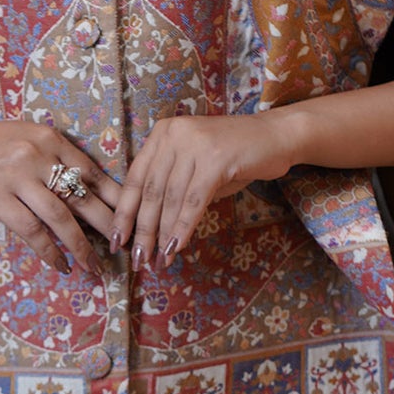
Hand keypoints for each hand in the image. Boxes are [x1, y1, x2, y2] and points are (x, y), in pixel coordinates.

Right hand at [0, 112, 121, 278]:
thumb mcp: (27, 139)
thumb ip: (54, 159)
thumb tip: (86, 192)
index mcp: (52, 140)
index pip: (93, 173)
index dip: (116, 200)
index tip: (132, 221)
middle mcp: (40, 156)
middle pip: (84, 196)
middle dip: (109, 227)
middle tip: (125, 250)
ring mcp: (18, 177)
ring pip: (62, 218)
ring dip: (82, 247)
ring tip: (95, 268)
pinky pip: (31, 231)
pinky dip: (49, 252)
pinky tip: (61, 266)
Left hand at [109, 110, 292, 266]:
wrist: (276, 137)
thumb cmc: (236, 155)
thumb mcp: (195, 166)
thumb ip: (171, 187)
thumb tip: (149, 228)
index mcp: (162, 133)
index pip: (135, 178)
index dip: (124, 212)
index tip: (117, 240)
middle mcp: (173, 134)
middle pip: (150, 191)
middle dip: (142, 229)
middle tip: (138, 258)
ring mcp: (194, 144)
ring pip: (170, 199)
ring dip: (162, 234)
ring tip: (158, 259)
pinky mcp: (216, 159)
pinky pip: (193, 201)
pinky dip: (183, 227)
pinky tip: (177, 247)